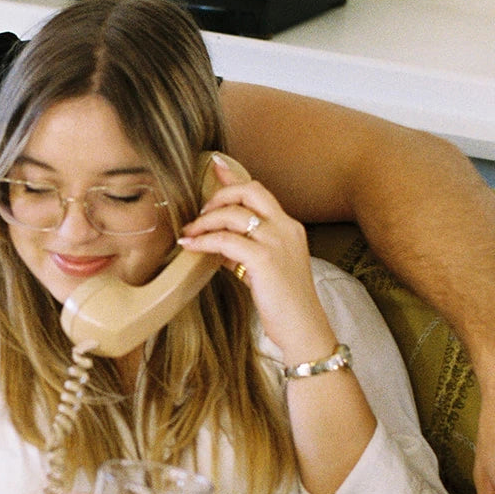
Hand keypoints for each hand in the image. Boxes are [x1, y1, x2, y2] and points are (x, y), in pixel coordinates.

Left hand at [177, 158, 337, 365]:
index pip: (259, 191)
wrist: (304, 328)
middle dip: (218, 195)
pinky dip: (204, 241)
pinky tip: (191, 247)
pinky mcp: (264, 259)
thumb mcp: (267, 269)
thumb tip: (218, 243)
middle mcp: (285, 228)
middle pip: (249, 191)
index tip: (215, 165)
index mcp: (289, 227)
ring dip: (205, 221)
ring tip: (190, 234)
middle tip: (200, 213)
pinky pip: (225, 240)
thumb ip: (246, 251)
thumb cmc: (285, 303)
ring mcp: (276, 242)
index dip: (234, 176)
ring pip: (233, 214)